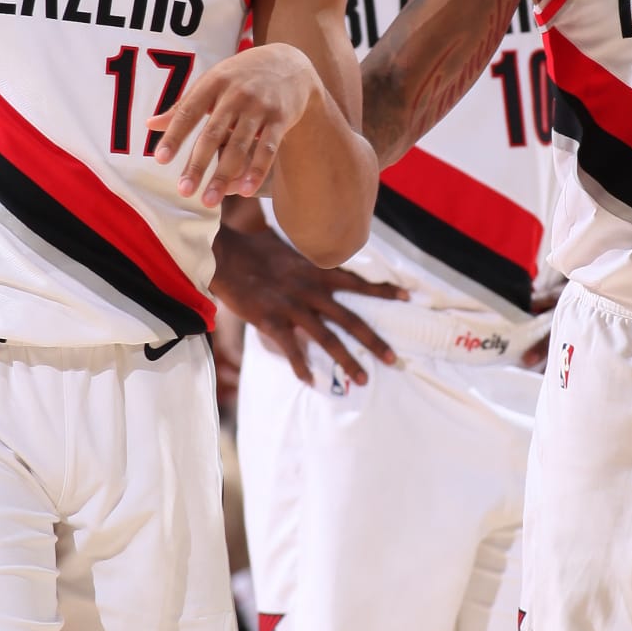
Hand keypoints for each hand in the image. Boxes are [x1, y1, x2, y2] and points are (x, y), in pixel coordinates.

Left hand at [155, 44, 317, 206]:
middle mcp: (236, 94)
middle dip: (197, 164)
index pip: (189, 112)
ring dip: (223, 176)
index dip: (174, 136)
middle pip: (212, 134)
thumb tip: (149, 125)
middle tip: (184, 191)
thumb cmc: (241, 75)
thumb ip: (184, 106)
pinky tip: (245, 191)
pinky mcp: (281, 118)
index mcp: (214, 83)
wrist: (289, 60)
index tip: (160, 160)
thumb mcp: (212, 82)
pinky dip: (257, 170)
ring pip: (239, 146)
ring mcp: (259, 106)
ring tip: (209, 201)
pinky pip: (268, 148)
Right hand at [212, 217, 403, 387]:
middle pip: (351, 319)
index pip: (358, 283)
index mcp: (317, 273)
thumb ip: (307, 260)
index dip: (383, 290)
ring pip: (328, 339)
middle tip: (393, 360)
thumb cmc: (253, 249)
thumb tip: (318, 260)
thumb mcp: (289, 249)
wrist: (224, 255)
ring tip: (363, 379)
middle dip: (374, 341)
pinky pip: (292, 349)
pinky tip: (310, 381)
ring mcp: (293, 308)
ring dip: (347, 361)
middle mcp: (311, 291)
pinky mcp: (272, 321)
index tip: (407, 297)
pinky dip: (301, 367)